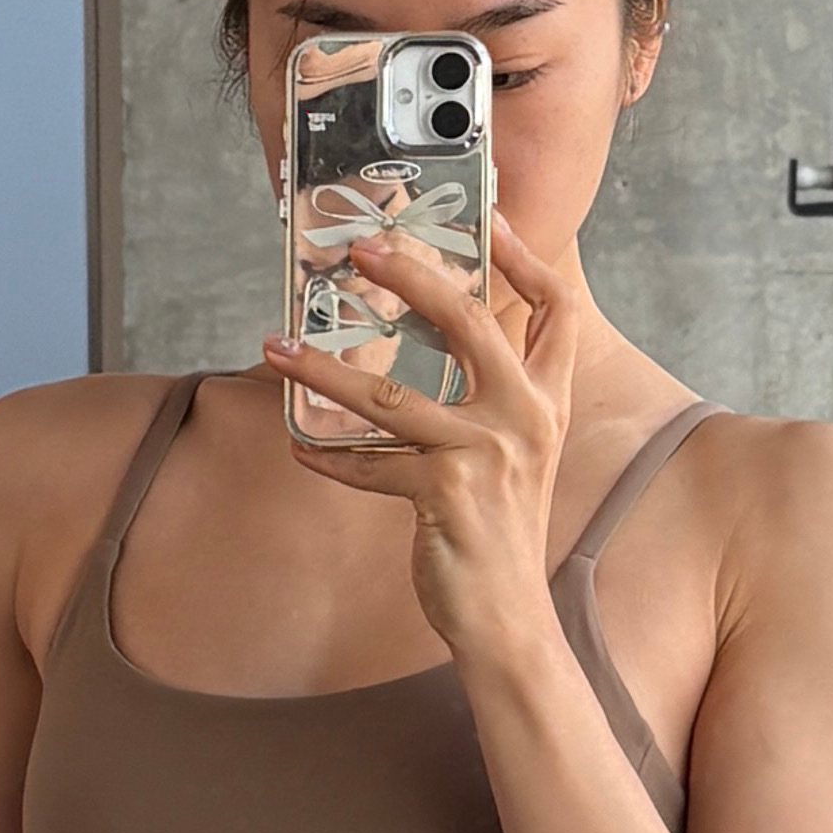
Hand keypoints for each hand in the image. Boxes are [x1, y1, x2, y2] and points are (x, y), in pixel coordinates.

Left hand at [265, 209, 587, 666]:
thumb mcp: (511, 453)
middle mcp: (526, 418)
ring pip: (391, 395)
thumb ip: (488, 399)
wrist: (510, 618)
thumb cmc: (499, 530)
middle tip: (363, 248)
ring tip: (277, 346)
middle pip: (471, 320)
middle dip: (413, 274)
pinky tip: (300, 448)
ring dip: (325, 370)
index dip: (524, 258)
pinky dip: (328, 458)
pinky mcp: (448, 492)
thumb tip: (435, 342)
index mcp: (547, 401)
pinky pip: (370, 465)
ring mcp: (488, 454)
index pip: (555, 310)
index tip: (490, 215)